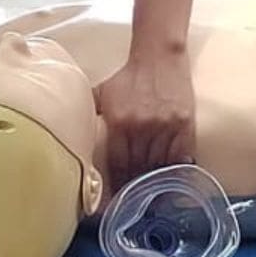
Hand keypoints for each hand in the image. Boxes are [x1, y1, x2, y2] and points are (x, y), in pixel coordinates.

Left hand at [95, 50, 196, 190]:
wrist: (159, 55)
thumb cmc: (129, 76)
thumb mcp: (103, 93)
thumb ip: (89, 114)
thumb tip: (70, 135)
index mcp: (119, 122)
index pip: (119, 164)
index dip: (119, 184)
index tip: (119, 198)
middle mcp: (142, 127)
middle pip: (139, 167)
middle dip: (137, 185)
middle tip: (136, 200)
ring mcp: (165, 126)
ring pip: (160, 164)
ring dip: (156, 181)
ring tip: (154, 195)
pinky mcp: (185, 124)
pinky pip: (181, 155)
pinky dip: (176, 169)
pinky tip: (172, 179)